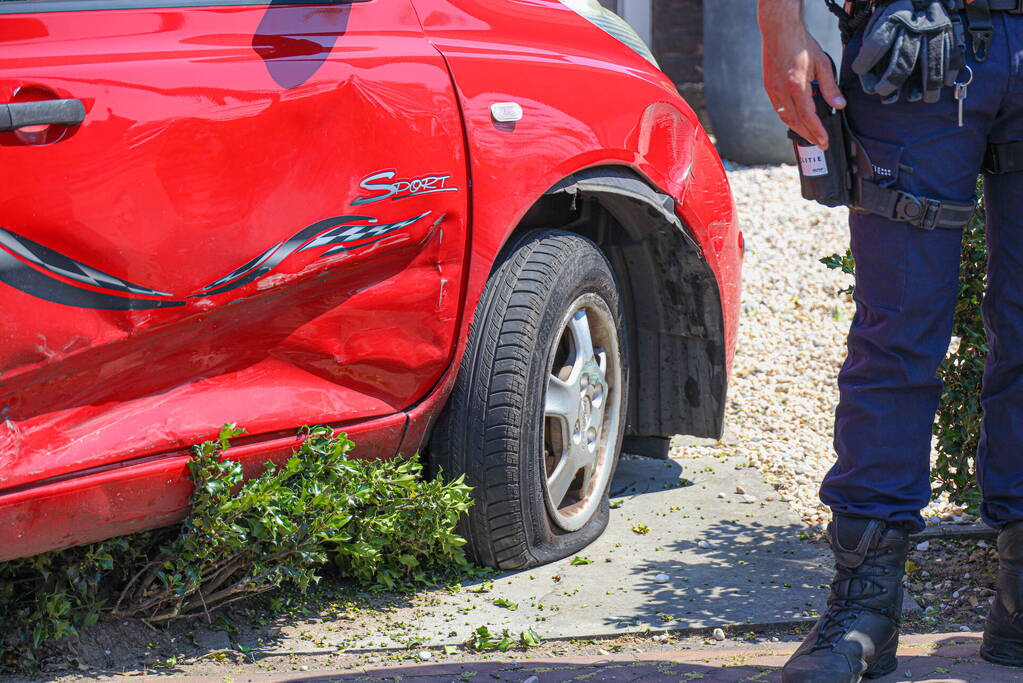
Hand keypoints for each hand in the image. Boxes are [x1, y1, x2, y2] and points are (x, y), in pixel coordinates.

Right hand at [758, 0, 845, 148]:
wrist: (780, 32)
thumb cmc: (801, 45)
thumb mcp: (822, 64)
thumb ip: (830, 87)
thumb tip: (839, 105)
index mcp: (797, 86)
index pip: (808, 116)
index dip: (817, 131)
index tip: (824, 141)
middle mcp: (782, 91)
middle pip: (795, 122)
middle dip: (808, 135)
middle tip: (819, 143)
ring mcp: (773, 91)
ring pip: (784, 117)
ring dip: (797, 128)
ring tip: (809, 135)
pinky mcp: (769, 88)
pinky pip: (778, 109)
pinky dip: (788, 118)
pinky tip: (796, 119)